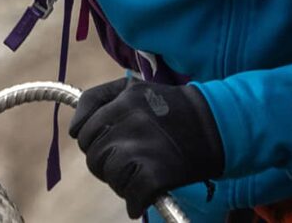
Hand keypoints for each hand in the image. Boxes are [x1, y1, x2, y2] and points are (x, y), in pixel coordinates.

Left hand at [68, 78, 225, 217]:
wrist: (218, 125)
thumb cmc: (174, 109)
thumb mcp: (137, 88)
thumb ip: (100, 99)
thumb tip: (74, 129)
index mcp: (124, 99)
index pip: (83, 131)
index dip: (93, 142)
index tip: (110, 144)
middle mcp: (130, 121)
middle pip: (94, 156)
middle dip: (107, 163)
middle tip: (130, 160)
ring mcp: (142, 149)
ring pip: (110, 177)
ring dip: (122, 182)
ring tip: (143, 172)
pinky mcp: (155, 175)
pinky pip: (131, 198)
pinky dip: (137, 202)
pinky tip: (148, 193)